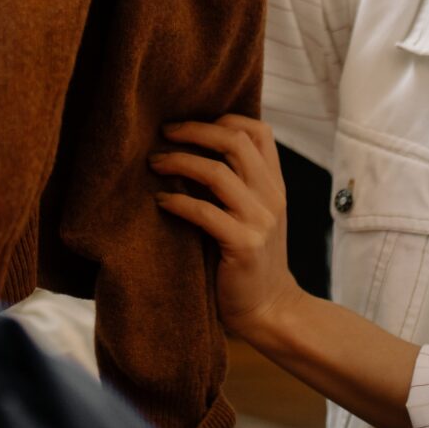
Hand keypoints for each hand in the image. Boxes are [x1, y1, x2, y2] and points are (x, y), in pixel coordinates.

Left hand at [152, 115, 304, 344]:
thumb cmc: (251, 260)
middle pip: (235, 141)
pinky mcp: (243, 246)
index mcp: (275, 185)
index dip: (223, 118)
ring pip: (217, 172)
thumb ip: (238, 184)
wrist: (270, 309)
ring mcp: (260, 221)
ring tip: (154, 163)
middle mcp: (271, 197)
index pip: (259, 131)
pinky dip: (178, 202)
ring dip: (179, 162)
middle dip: (194, 130)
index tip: (190, 123)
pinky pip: (205, 212)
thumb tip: (191, 149)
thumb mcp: (255, 214)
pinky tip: (160, 202)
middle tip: (164, 132)